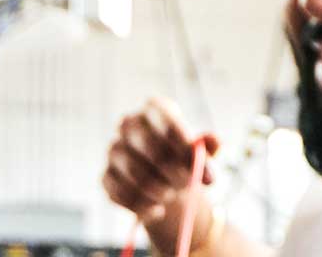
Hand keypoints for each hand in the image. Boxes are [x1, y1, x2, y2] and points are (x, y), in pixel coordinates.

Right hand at [102, 97, 220, 245]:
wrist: (166, 183)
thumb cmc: (183, 160)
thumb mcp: (202, 152)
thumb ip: (209, 146)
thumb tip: (214, 141)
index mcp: (155, 110)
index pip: (166, 119)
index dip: (183, 143)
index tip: (199, 166)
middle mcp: (130, 124)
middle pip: (149, 146)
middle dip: (173, 171)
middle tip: (188, 185)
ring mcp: (114, 150)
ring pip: (135, 172)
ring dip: (159, 190)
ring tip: (172, 197)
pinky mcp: (106, 177)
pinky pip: (122, 193)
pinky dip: (143, 206)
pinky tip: (158, 211)